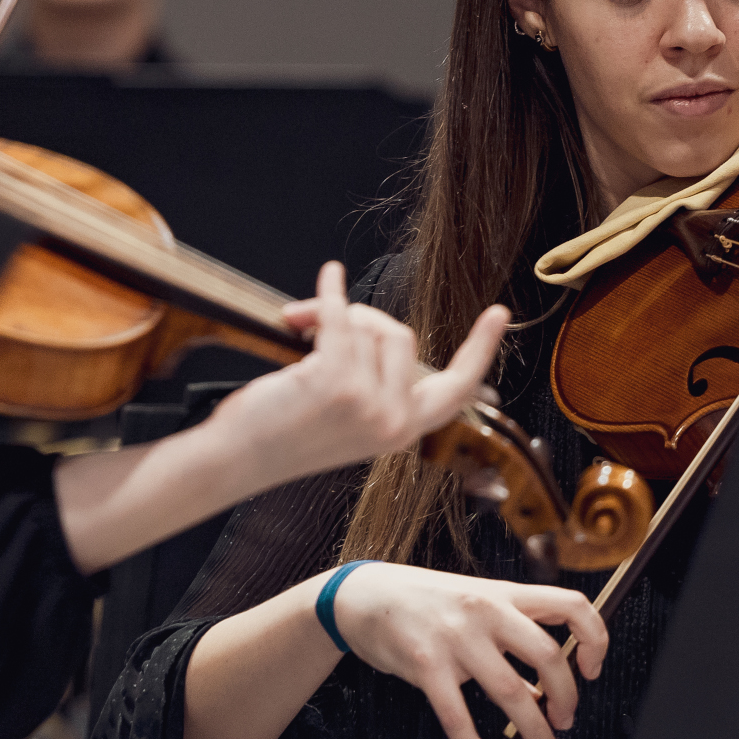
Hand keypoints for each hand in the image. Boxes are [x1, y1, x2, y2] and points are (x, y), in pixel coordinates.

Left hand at [206, 262, 510, 484]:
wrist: (239, 459)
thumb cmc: (284, 433)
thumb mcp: (349, 417)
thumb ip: (376, 382)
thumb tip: (372, 323)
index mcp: (404, 431)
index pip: (456, 389)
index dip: (480, 349)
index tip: (499, 314)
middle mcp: (394, 423)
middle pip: (399, 335)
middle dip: (361, 319)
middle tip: (316, 325)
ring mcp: (368, 404)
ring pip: (366, 326)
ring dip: (329, 316)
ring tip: (296, 331)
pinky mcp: (336, 384)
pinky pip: (339, 317)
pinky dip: (327, 293)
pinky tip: (325, 278)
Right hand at [324, 562, 608, 738]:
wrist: (361, 595)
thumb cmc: (423, 602)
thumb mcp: (474, 603)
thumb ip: (509, 637)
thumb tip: (541, 689)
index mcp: (504, 593)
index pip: (571, 605)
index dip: (595, 638)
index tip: (592, 669)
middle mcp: (485, 611)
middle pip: (548, 655)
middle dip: (566, 697)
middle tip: (564, 720)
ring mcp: (455, 637)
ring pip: (511, 691)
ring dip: (534, 729)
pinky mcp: (425, 664)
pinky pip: (458, 716)